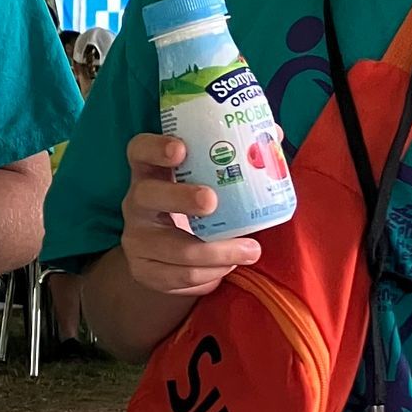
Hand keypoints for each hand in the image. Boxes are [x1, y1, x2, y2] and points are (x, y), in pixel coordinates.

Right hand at [119, 133, 260, 300]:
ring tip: (250, 250)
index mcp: (150, 171)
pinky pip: (179, 277)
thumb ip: (236, 158)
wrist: (167, 254)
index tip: (180, 149)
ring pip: (172, 248)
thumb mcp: (206, 181)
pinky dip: (210, 274)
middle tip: (212, 201)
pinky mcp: (144, 269)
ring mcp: (136, 238)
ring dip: (215, 252)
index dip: (155, 148)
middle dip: (181, 198)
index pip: (139, 150)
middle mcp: (136, 201)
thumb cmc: (194, 205)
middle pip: (147, 196)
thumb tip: (275, 134)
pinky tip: (229, 267)